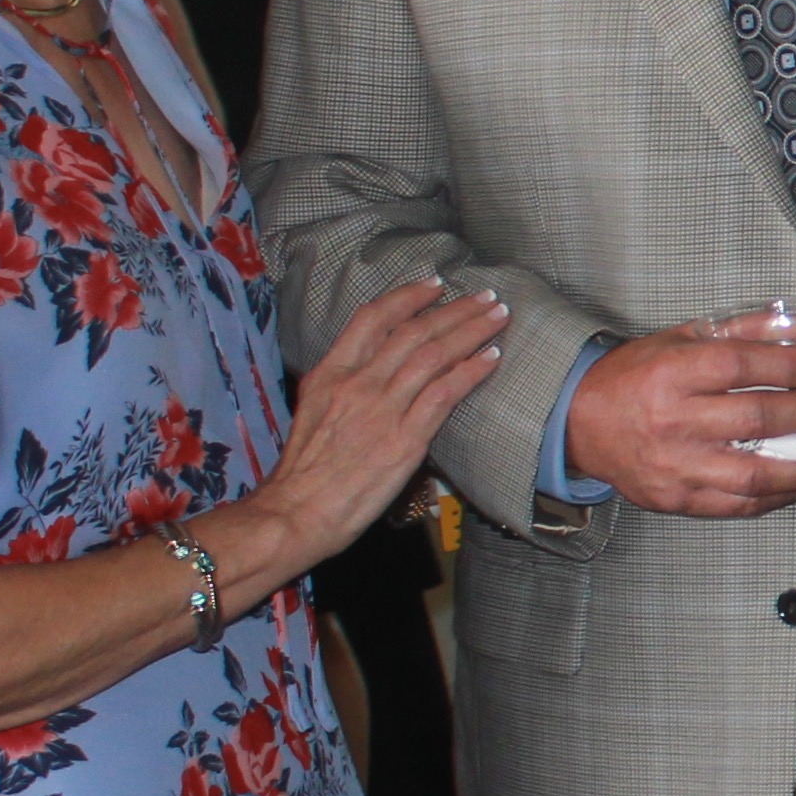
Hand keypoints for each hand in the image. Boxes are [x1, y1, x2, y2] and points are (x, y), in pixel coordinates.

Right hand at [238, 281, 506, 586]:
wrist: (297, 511)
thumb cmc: (305, 472)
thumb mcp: (313, 413)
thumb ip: (343, 387)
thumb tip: (376, 372)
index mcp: (329, 374)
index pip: (371, 318)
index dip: (407, 297)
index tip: (434, 285)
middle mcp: (357, 383)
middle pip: (413, 331)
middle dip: (454, 309)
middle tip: (484, 296)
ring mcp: (382, 409)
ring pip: (434, 354)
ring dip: (472, 330)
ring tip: (498, 316)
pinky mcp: (404, 438)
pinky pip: (446, 392)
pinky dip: (472, 370)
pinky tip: (492, 356)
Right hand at [565, 311, 795, 518]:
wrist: (579, 423)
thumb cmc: (639, 376)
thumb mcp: (686, 339)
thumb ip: (752, 331)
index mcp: (671, 373)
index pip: (741, 366)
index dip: (790, 366)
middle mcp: (672, 421)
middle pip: (756, 420)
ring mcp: (675, 466)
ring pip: (754, 474)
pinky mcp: (677, 499)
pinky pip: (740, 505)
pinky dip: (780, 495)